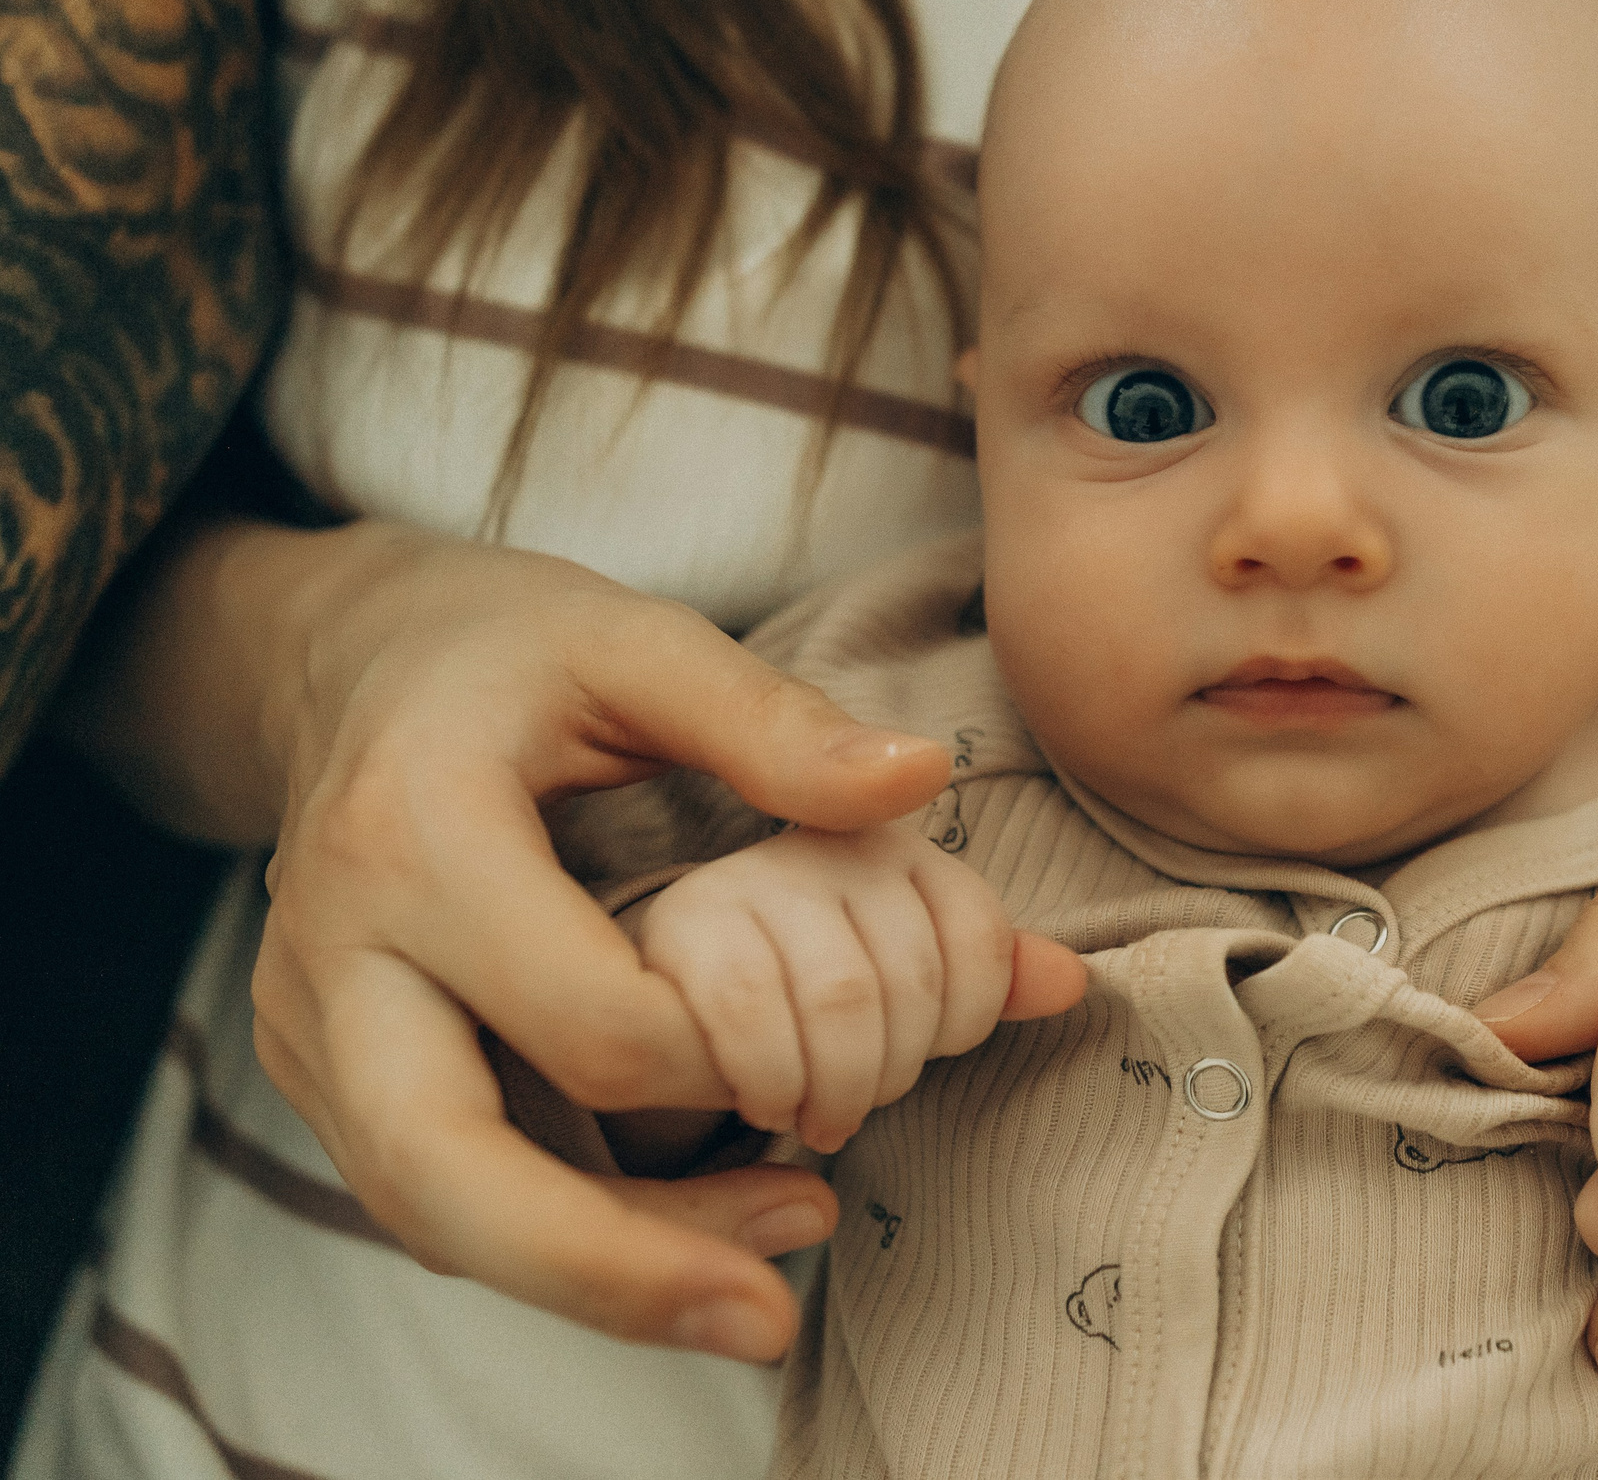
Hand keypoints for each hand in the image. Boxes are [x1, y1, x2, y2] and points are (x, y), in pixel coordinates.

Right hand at [240, 522, 1005, 1360]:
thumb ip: (774, 721)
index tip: (834, 1046)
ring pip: (435, 1218)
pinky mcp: (329, 1079)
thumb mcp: (639, 642)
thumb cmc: (505, 649)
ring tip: (756, 1293)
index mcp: (415, 838)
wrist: (342, 663)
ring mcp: (312, 1034)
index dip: (727, 1057)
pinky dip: (557, 1239)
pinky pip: (437, 1199)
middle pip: (445, 1176)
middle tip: (771, 1317)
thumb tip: (923, 780)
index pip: (586, 1020)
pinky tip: (682, 1244)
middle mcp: (335, 958)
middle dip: (614, 1269)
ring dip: (598, 1276)